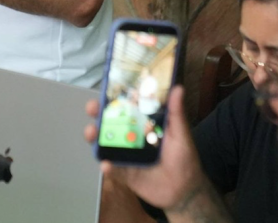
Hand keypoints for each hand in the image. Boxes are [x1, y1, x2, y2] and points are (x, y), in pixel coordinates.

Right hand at [84, 87, 213, 214]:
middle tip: (93, 109)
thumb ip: (176, 113)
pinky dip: (107, 167)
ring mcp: (125, 155)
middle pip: (109, 123)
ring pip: (104, 144)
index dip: (113, 98)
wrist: (185, 190)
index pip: (125, 108)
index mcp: (142, 125)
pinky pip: (112, 169)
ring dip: (94, 137)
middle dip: (97, 114)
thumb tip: (178, 88)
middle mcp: (130, 137)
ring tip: (92, 133)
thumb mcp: (181, 134)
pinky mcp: (125, 173)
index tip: (105, 90)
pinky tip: (106, 164)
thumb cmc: (184, 158)